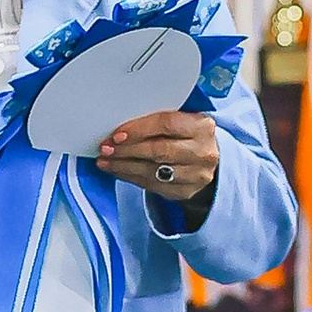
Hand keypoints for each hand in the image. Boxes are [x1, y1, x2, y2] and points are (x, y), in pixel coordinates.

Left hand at [96, 109, 218, 208]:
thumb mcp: (180, 120)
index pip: (167, 124)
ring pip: (153, 171)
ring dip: (124, 166)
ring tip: (105, 161)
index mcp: (202, 126)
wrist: (206, 159)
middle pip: (159, 151)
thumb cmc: (186, 135)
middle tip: (106, 148)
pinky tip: (117, 170)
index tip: (117, 134)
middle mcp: (202, 152)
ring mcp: (196, 175)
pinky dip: (130, 177)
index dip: (139, 129)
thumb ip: (156, 121)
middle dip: (127, 149)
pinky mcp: (186, 191)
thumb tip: (119, 127)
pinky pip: (152, 186)